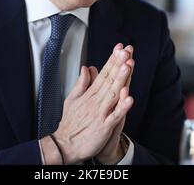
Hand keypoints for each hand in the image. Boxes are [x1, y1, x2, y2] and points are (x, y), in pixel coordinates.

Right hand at [47, 44, 133, 163]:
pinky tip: (129, 98)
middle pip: (109, 79)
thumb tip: (88, 68)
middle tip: (126, 51)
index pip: (103, 73)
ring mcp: (100, 113)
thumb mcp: (73, 99)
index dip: (112, 60)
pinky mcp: (104, 127)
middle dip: (119, 64)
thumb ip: (82, 82)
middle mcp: (95, 101)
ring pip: (113, 93)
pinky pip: (115, 115)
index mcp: (89, 94)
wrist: (64, 146)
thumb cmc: (70, 124)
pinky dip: (122, 107)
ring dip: (121, 79)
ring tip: (128, 66)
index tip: (120, 49)